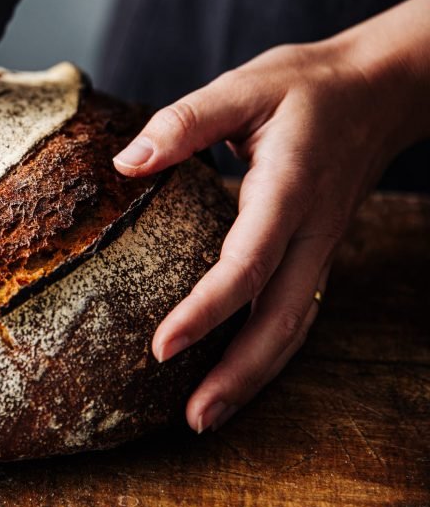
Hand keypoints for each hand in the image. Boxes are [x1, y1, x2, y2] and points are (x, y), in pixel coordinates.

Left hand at [113, 0, 429, 432]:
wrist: (379, 90)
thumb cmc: (306, 87)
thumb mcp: (242, 87)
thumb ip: (185, 122)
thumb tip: (126, 162)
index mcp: (289, 190)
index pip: (246, 263)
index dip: (207, 310)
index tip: (164, 346)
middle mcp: (310, 231)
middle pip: (280, 320)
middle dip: (237, 375)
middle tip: (192, 419)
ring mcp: (320, 248)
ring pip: (294, 328)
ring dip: (253, 377)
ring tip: (206, 416)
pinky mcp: (316, 254)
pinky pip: (295, 313)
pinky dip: (266, 353)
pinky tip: (233, 375)